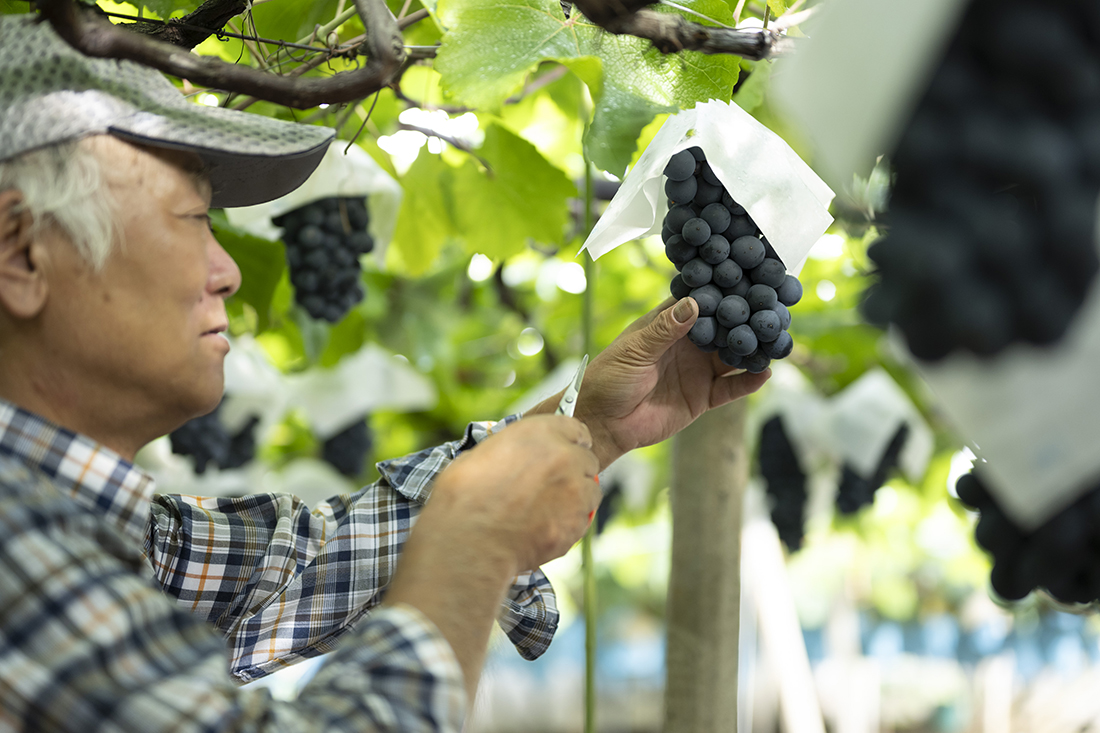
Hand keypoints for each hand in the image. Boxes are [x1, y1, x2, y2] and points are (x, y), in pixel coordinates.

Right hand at [421, 415, 601, 574]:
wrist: (469, 541)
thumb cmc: (465, 498)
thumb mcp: (483, 453)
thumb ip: (513, 449)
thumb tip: (516, 456)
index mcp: (539, 432)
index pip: (574, 428)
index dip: (568, 441)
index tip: (566, 450)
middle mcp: (564, 456)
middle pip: (586, 458)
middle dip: (572, 470)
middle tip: (551, 484)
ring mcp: (575, 490)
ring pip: (590, 490)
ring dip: (575, 496)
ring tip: (547, 509)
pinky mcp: (578, 522)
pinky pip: (583, 518)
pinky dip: (569, 522)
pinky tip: (545, 527)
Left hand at [556, 297, 770, 468]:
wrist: (604, 423)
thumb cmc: (609, 379)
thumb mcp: (634, 351)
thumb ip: (664, 330)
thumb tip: (693, 304)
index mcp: (667, 325)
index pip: (699, 302)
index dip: (720, 292)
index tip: (745, 280)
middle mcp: (687, 344)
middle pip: (722, 328)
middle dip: (745, 320)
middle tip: (772, 309)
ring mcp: (696, 370)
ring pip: (732, 356)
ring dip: (752, 349)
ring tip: (776, 339)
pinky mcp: (702, 397)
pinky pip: (730, 388)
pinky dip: (748, 381)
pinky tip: (765, 373)